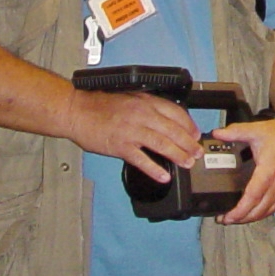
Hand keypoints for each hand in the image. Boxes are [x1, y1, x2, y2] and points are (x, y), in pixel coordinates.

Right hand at [63, 88, 201, 183]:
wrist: (77, 111)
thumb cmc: (101, 105)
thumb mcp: (131, 99)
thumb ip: (149, 108)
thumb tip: (168, 122)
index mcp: (147, 102)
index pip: (177, 113)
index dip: (189, 126)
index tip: (196, 135)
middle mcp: (142, 115)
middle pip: (174, 131)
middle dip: (189, 144)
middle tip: (197, 153)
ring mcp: (132, 131)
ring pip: (162, 145)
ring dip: (178, 156)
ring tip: (186, 163)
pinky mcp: (120, 146)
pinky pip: (142, 160)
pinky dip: (155, 169)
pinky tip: (164, 176)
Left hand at [212, 113, 274, 224]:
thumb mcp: (257, 129)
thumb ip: (236, 131)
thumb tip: (216, 133)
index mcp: (269, 168)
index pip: (253, 196)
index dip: (240, 210)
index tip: (226, 216)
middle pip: (261, 207)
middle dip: (243, 218)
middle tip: (226, 220)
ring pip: (270, 210)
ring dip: (254, 217)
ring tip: (238, 218)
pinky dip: (267, 212)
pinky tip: (257, 213)